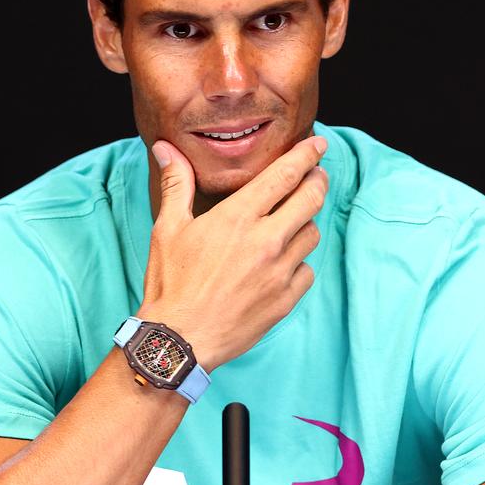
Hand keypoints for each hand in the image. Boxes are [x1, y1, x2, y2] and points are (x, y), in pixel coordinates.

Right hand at [136, 136, 327, 371]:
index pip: (285, 175)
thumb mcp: (168, 229)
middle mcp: (265, 241)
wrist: (179, 340)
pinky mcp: (286, 299)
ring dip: (305, 222)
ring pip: (312, 233)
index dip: (307, 155)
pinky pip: (307, 270)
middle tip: (316, 174)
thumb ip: (177, 184)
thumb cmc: (171, 283)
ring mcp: (279, 271)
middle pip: (311, 198)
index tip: (319, 145)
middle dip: (318, 180)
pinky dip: (299, 262)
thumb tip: (165, 148)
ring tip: (293, 220)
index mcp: (238, 218)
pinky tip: (283, 262)